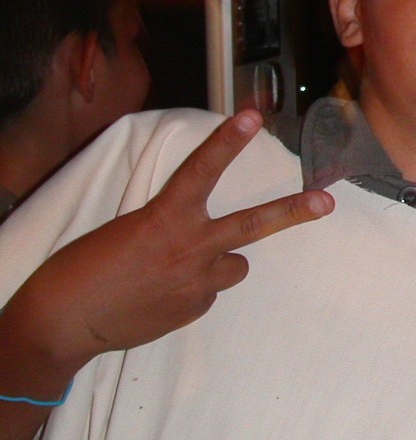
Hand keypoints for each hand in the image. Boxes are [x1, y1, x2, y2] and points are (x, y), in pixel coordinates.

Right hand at [3, 111, 333, 371]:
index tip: (253, 115)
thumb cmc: (83, 269)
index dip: (227, 141)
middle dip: (293, 211)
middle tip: (326, 202)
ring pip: (235, 264)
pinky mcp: (195, 308)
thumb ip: (169, 225)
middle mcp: (189, 247)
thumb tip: (191, 235)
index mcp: (163, 217)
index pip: (201, 170)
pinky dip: (194, 289)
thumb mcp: (126, 230)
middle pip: (253, 224)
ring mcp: (197, 281)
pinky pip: (209, 291)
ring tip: (180, 268)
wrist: (64, 323)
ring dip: (220, 262)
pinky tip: (162, 295)